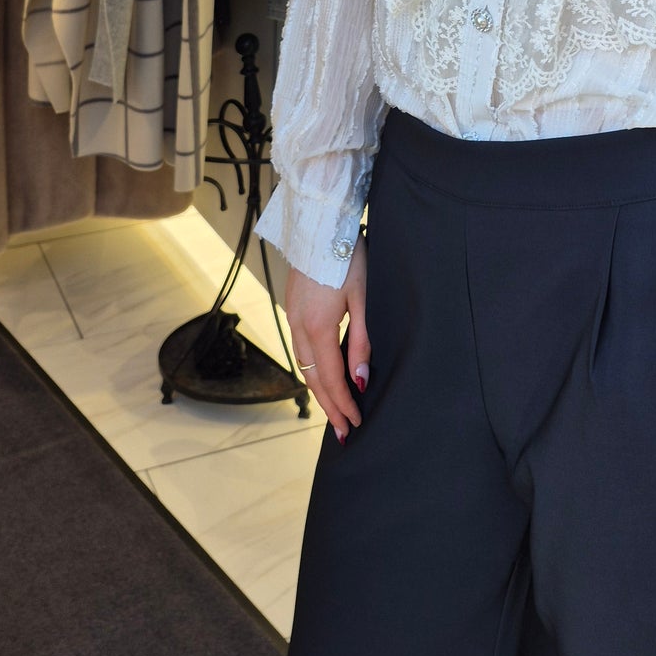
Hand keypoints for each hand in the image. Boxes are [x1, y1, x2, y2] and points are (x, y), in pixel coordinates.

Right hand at [285, 232, 369, 442]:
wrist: (320, 223)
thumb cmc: (348, 256)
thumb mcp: (363, 299)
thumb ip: (361, 343)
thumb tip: (359, 382)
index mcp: (318, 327)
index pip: (331, 379)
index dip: (343, 404)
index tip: (354, 424)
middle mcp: (299, 326)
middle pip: (313, 379)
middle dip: (329, 407)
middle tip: (342, 432)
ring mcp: (292, 316)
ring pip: (303, 365)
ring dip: (319, 390)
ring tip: (333, 410)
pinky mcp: (292, 307)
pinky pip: (300, 348)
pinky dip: (312, 368)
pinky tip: (322, 374)